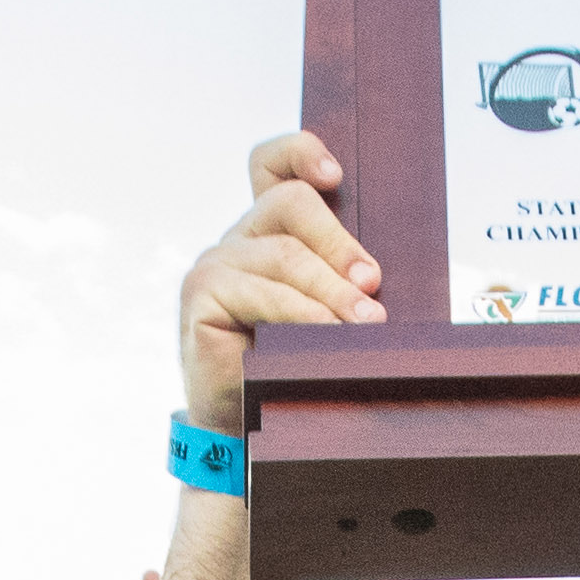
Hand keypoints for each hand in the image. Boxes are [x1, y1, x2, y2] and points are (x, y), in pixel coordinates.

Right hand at [178, 133, 381, 430]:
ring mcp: (215, 264)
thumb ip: (342, 281)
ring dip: (332, 290)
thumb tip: (377, 279)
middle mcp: (239, 239)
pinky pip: (262, 291)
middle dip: (340, 242)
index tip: (336, 175)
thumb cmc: (292, 367)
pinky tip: (326, 335)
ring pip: (283, 254)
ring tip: (366, 323)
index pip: (271, 166)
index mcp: (268, 231)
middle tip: (373, 286)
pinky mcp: (202, 294)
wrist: (249, 427)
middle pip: (290, 204)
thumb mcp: (326, 313)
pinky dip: (302, 313)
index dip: (301, 153)